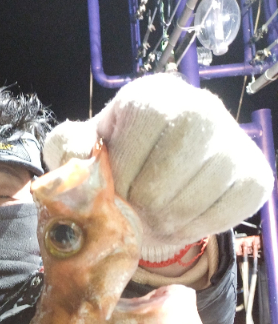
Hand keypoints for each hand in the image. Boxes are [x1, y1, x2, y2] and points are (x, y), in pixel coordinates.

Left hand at [43, 73, 273, 260]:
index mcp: (153, 95)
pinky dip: (195, 228)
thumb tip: (80, 156)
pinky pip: (226, 213)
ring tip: (155, 215)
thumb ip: (69, 148)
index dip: (124, 169)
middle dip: (143, 202)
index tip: (117, 186)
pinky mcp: (255, 176)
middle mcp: (201, 106)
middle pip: (172, 166)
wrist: (155, 183)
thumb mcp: (81, 153)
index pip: (143, 124)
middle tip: (136, 208)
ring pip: (196, 196)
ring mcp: (234, 141)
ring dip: (166, 220)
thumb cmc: (115, 165)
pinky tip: (180, 219)